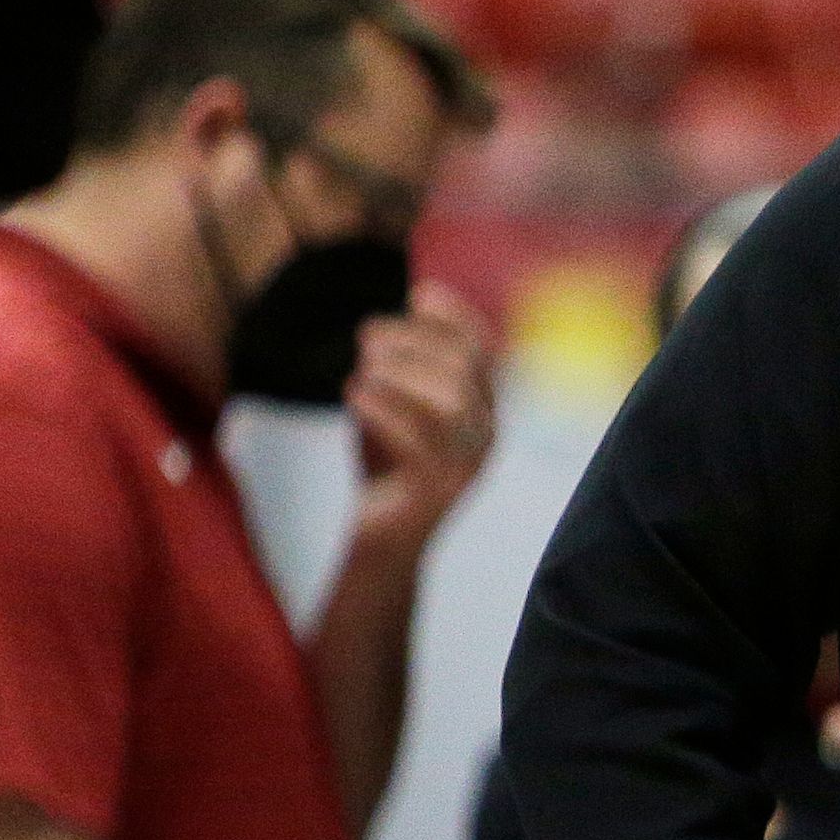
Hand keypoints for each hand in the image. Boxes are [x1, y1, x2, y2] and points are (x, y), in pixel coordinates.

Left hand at [347, 280, 497, 551]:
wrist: (381, 543)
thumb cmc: (386, 469)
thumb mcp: (395, 410)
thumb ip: (400, 374)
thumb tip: (388, 324)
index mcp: (483, 414)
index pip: (484, 353)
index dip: (456, 317)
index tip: (417, 295)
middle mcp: (484, 439)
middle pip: (465, 372)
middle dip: (414, 343)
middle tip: (366, 338)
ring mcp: (463, 468)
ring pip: (449, 403)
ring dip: (400, 374)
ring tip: (361, 372)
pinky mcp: (434, 494)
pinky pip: (416, 442)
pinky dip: (382, 410)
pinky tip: (354, 396)